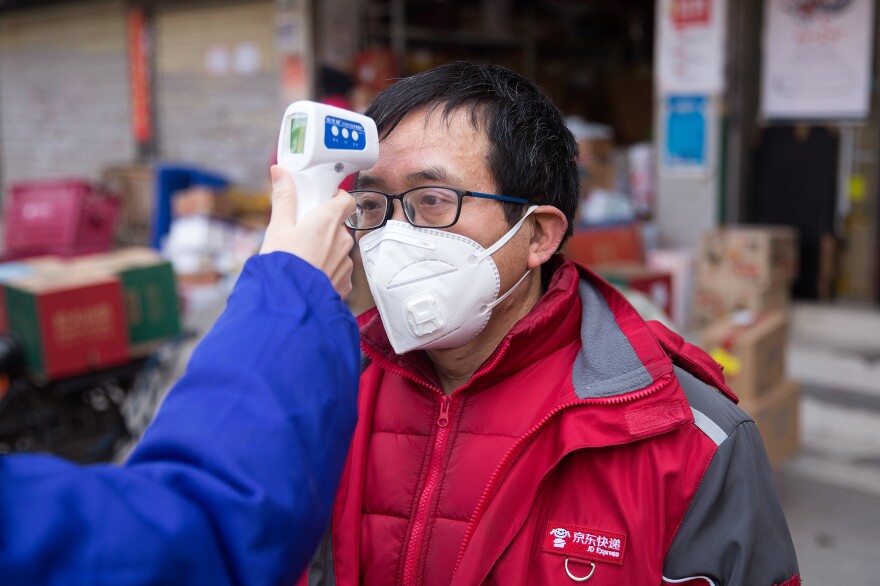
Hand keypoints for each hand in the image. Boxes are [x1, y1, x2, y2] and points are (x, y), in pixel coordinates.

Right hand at [260, 165, 355, 298]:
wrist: (291, 306)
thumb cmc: (283, 265)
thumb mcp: (277, 228)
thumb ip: (283, 198)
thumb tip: (280, 171)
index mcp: (328, 221)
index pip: (345, 199)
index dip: (335, 198)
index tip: (320, 201)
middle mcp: (343, 240)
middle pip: (338, 225)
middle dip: (323, 228)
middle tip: (301, 235)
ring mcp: (347, 263)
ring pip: (338, 249)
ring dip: (325, 250)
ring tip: (302, 260)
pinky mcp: (346, 283)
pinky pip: (338, 270)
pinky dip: (327, 270)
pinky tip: (310, 276)